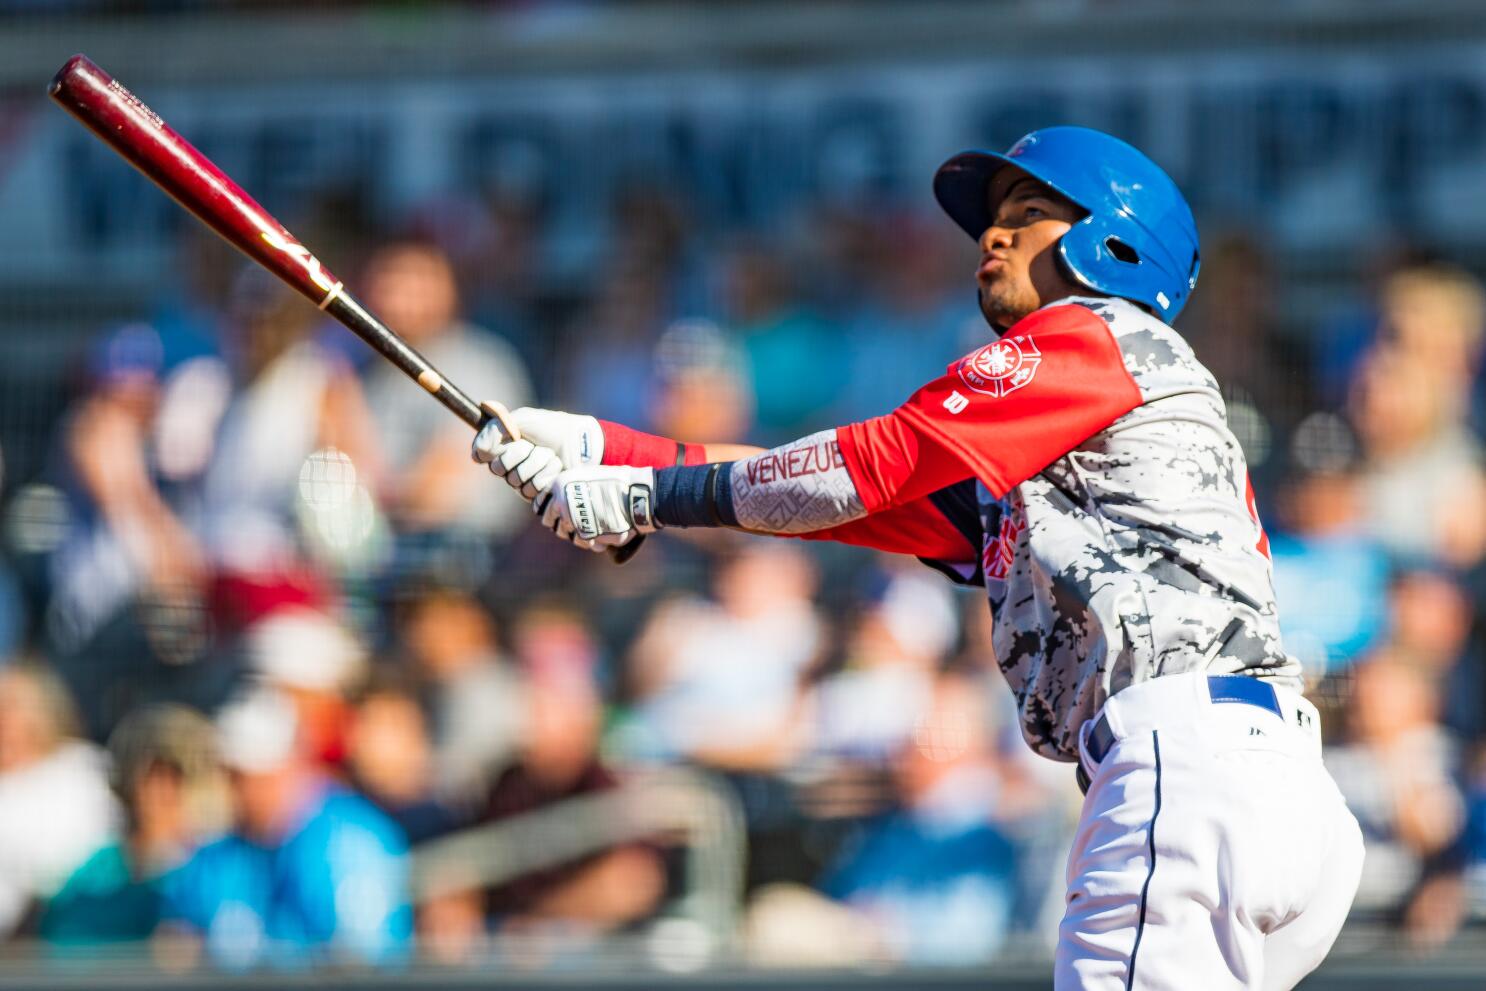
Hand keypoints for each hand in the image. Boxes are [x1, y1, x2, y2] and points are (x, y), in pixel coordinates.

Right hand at [472, 406, 604, 501]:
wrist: (581, 443)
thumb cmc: (553, 428)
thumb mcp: (523, 419)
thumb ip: (495, 429)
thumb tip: (478, 453)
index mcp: (501, 445)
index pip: (481, 454)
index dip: (492, 449)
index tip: (509, 438)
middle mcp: (508, 465)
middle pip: (498, 468)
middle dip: (519, 453)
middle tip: (533, 445)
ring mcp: (522, 481)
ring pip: (516, 480)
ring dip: (537, 462)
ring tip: (550, 455)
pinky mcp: (537, 493)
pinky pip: (531, 490)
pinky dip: (546, 474)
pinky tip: (556, 467)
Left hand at [538, 465, 658, 549]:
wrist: (637, 495)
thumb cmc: (617, 482)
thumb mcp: (589, 475)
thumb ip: (571, 487)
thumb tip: (561, 498)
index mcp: (559, 485)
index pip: (541, 506)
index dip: (550, 510)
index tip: (558, 513)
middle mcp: (561, 503)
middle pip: (550, 523)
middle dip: (562, 524)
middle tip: (576, 522)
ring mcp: (573, 520)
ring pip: (566, 535)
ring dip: (577, 534)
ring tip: (592, 529)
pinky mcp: (587, 535)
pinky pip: (583, 543)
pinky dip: (592, 542)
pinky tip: (601, 537)